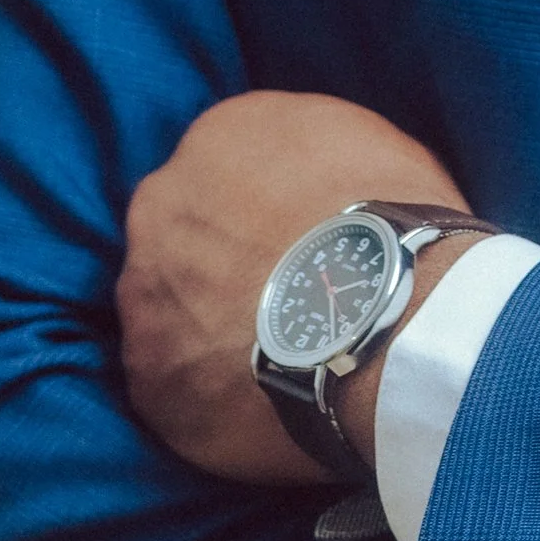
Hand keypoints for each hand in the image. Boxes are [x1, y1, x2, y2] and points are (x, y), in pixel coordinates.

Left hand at [117, 91, 471, 483]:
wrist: (382, 317)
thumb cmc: (393, 226)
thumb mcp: (366, 145)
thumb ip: (310, 157)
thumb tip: (310, 183)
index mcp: (219, 137)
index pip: (221, 168)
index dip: (255, 211)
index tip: (287, 241)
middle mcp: (162, 204)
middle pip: (180, 235)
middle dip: (217, 264)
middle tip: (279, 299)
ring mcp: (145, 293)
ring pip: (168, 311)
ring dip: (205, 328)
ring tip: (275, 358)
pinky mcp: (151, 376)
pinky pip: (174, 385)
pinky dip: (208, 395)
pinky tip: (261, 403)